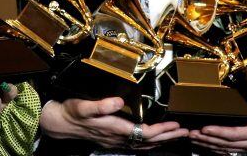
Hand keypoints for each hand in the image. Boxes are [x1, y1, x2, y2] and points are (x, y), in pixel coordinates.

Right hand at [40, 97, 187, 148]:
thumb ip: (101, 104)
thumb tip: (118, 101)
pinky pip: (137, 145)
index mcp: (115, 128)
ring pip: (145, 145)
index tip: (176, 125)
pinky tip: (154, 141)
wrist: (60, 123)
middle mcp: (118, 138)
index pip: (145, 133)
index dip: (162, 130)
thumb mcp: (83, 105)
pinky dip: (150, 143)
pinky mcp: (113, 140)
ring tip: (177, 135)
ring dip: (162, 140)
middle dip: (169, 137)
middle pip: (149, 141)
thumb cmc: (72, 112)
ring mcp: (116, 141)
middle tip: (186, 132)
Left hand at [189, 92, 246, 153]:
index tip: (205, 128)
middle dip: (207, 138)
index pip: (234, 134)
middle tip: (190, 132)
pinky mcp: (244, 145)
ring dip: (206, 143)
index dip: (219, 132)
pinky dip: (213, 146)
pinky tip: (202, 142)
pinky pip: (226, 148)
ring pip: (224, 147)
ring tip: (191, 136)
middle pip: (225, 142)